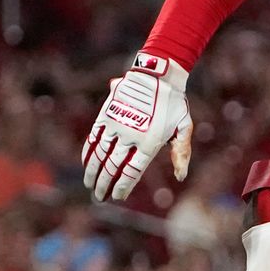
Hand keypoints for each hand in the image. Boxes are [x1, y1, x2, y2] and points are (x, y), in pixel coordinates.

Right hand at [81, 52, 192, 201]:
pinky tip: (85, 163)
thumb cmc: (174, 102)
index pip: (132, 172)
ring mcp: (116, 125)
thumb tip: (180, 177)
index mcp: (150, 143)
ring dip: (92, 171)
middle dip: (104, 184)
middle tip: (99, 196)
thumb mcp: (184, 127)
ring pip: (100, 155)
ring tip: (88, 184)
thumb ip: (181, 152)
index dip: (122, 186)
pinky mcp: (106, 114)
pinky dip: (88, 151)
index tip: (117, 196)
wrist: (157, 74)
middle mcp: (131, 136)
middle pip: (112, 167)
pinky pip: (94, 137)